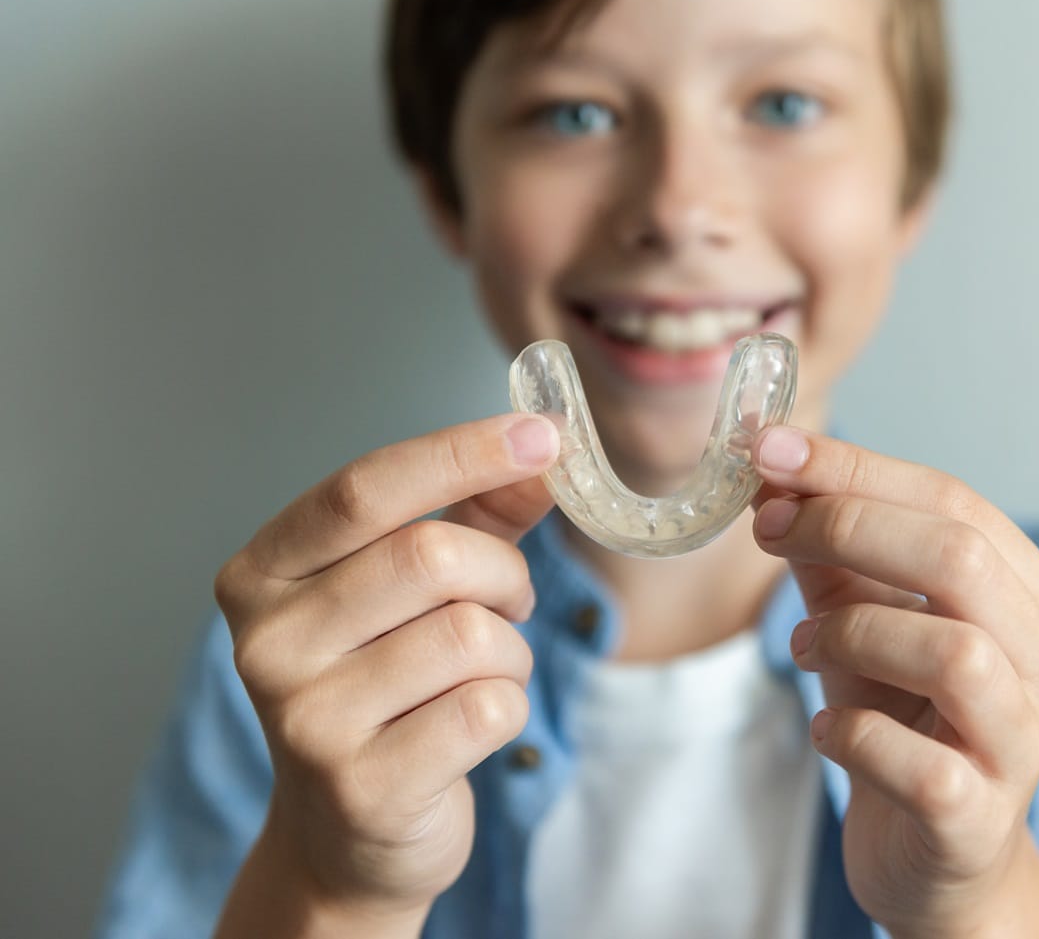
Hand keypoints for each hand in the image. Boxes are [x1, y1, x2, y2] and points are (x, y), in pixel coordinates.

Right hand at [212, 414, 557, 929]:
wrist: (347, 836)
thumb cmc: (385, 688)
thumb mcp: (411, 589)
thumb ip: (474, 514)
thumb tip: (542, 453)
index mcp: (263, 573)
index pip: (365, 487)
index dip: (462, 453)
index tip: (542, 434)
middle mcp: (267, 642)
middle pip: (431, 556)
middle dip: (502, 574)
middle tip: (507, 603)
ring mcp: (307, 720)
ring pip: (472, 634)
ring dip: (509, 650)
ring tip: (479, 674)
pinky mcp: (363, 786)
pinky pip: (489, 708)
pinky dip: (509, 707)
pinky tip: (470, 727)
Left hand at [751, 427, 1038, 937]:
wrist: (936, 855)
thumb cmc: (905, 718)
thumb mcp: (864, 618)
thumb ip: (829, 550)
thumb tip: (773, 469)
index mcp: (1031, 596)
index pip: (954, 501)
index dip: (856, 468)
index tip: (768, 447)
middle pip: (962, 558)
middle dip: (847, 527)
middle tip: (766, 530)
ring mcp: (1022, 743)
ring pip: (953, 653)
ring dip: (852, 633)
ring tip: (804, 647)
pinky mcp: (979, 817)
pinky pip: (917, 762)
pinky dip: (850, 734)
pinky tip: (826, 730)